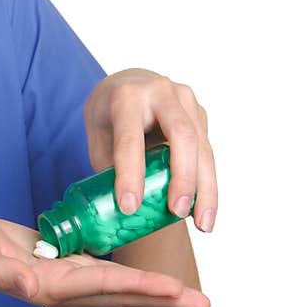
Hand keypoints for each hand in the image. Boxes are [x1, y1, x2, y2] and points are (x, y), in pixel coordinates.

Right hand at [0, 213, 209, 306]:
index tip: (176, 291)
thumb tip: (29, 285)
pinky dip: (135, 278)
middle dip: (164, 300)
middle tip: (205, 305)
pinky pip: (108, 275)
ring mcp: (68, 278)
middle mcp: (66, 286)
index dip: (142, 288)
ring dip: (156, 294)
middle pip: (124, 295)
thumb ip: (1, 270)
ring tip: (191, 297)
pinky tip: (154, 278)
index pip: (106, 287)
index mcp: (51, 284)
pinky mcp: (65, 266)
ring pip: (121, 288)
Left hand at [84, 68, 217, 233]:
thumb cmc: (109, 114)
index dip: (130, 173)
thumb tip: (119, 213)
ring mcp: (186, 100)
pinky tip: (205, 210)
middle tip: (176, 212)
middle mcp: (160, 92)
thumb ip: (109, 167)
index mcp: (127, 96)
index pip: (130, 137)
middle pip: (181, 136)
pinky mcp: (199, 114)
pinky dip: (207, 183)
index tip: (129, 206)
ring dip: (205, 188)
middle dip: (182, 178)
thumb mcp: (99, 135)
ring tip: (203, 224)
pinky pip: (207, 152)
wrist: (128, 82)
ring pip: (202, 146)